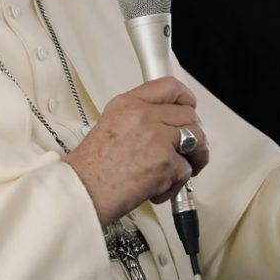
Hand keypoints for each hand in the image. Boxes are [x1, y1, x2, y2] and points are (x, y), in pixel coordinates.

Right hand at [65, 77, 208, 226]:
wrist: (82, 192)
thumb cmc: (90, 169)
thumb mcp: (109, 126)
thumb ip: (138, 120)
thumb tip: (164, 125)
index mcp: (128, 104)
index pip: (169, 87)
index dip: (186, 98)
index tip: (189, 107)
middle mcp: (144, 116)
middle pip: (189, 115)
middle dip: (194, 134)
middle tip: (188, 148)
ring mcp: (157, 138)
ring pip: (197, 139)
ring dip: (195, 157)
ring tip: (182, 169)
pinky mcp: (166, 163)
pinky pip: (186, 170)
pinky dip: (177, 185)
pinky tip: (159, 189)